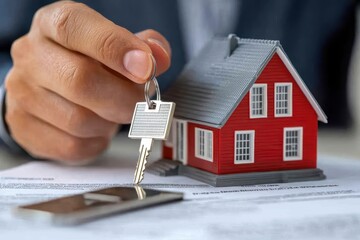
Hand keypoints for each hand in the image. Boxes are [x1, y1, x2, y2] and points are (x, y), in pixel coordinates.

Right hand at [4, 1, 170, 162]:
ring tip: (112, 113)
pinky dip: (96, 143)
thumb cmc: (90, 63)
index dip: (115, 48)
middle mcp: (31, 54)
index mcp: (53, 24)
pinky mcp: (24, 126)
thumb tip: (159, 57)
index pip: (74, 28)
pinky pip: (72, 146)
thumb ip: (144, 46)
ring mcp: (22, 92)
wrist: (52, 88)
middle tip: (141, 103)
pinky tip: (97, 130)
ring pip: (79, 120)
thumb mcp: (117, 44)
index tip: (145, 68)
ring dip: (110, 123)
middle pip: (80, 80)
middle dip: (124, 98)